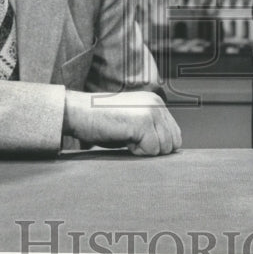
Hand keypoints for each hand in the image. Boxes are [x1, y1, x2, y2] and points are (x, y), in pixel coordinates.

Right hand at [64, 90, 181, 155]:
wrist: (78, 112)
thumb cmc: (100, 120)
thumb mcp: (132, 121)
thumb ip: (151, 129)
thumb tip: (166, 150)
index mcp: (156, 102)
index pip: (174, 134)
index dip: (157, 145)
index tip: (137, 140)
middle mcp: (157, 103)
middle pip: (173, 143)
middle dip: (153, 149)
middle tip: (131, 140)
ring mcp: (151, 112)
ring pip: (164, 148)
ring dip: (145, 150)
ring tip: (126, 138)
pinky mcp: (143, 122)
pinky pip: (152, 150)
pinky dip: (137, 152)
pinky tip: (123, 139)